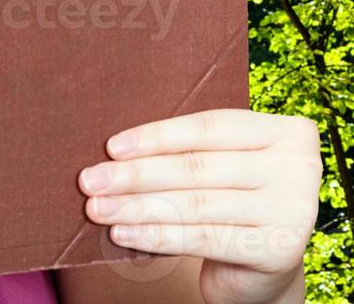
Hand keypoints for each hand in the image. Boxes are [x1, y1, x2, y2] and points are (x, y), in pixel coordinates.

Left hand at [77, 109, 320, 303]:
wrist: (263, 260)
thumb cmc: (228, 193)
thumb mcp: (216, 161)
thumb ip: (184, 148)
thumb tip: (110, 148)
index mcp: (284, 131)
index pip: (208, 127)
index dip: (156, 136)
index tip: (111, 147)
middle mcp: (297, 168)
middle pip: (198, 167)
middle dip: (135, 175)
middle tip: (90, 181)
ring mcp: (293, 210)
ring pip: (196, 204)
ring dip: (138, 207)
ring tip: (97, 208)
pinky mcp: (279, 250)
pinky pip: (203, 238)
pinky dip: (157, 235)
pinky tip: (123, 233)